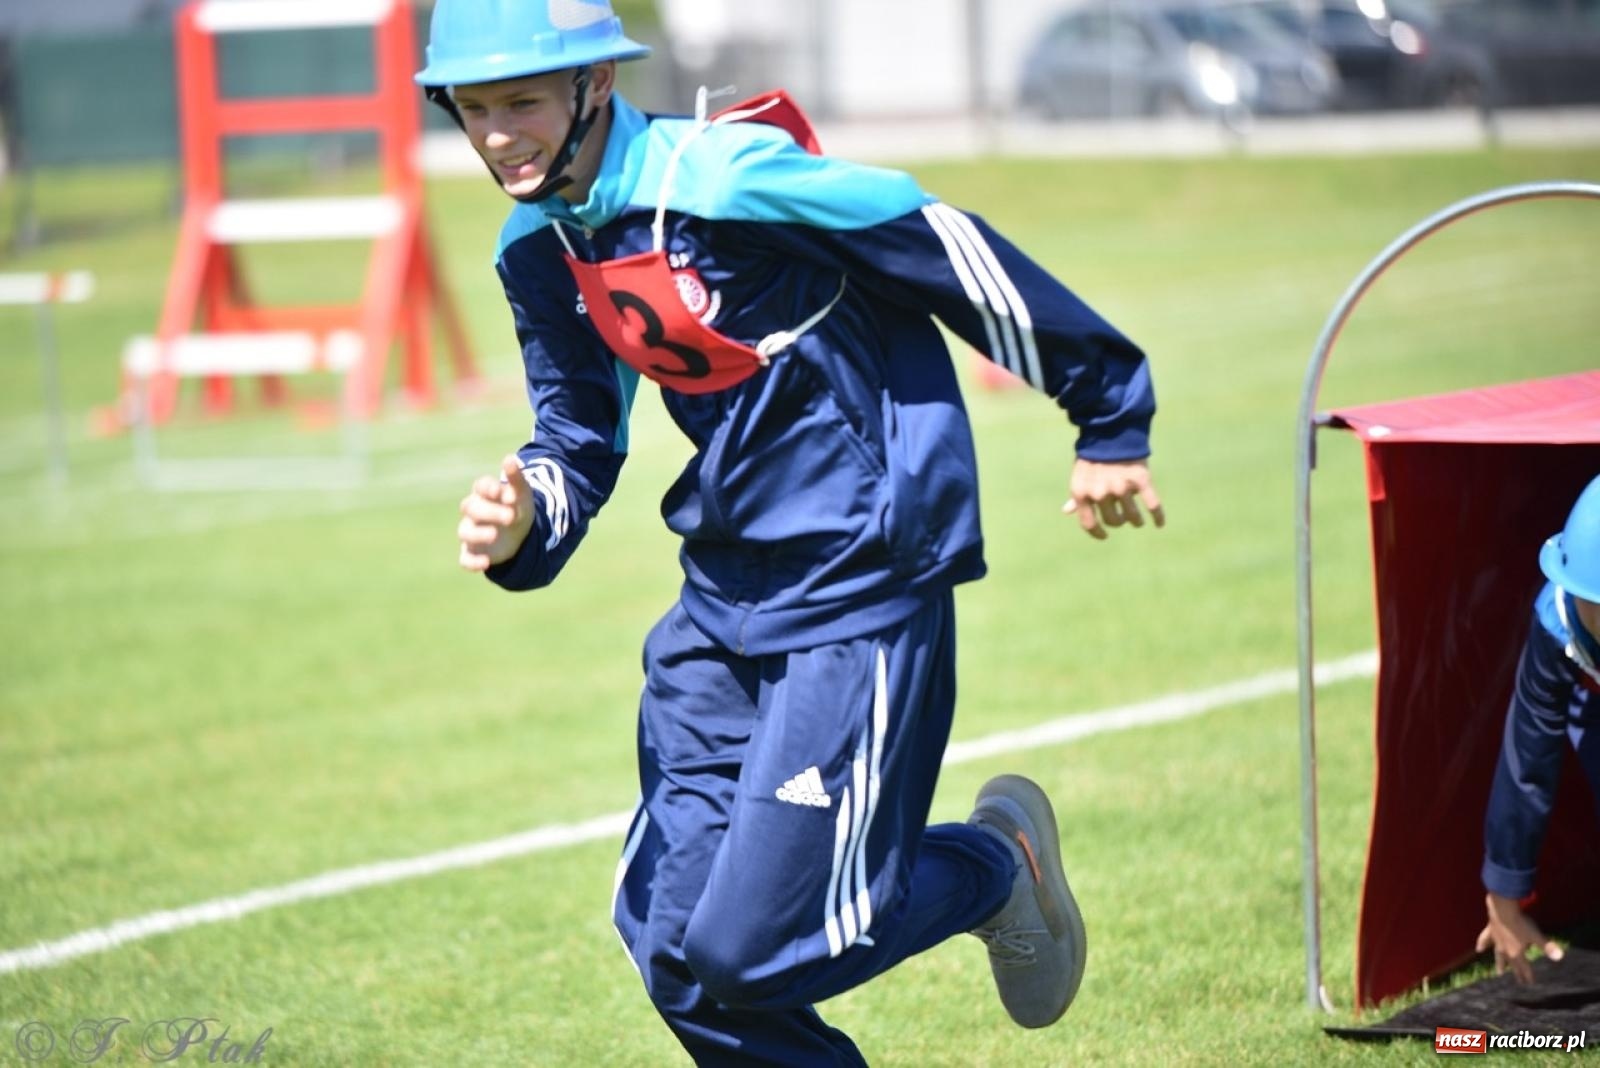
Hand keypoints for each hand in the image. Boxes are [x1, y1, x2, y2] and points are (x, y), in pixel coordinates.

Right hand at [458, 454, 534, 570]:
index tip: (503, 492)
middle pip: (471, 508)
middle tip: (510, 517)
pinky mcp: (472, 552)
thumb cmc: (517, 508)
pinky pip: (465, 558)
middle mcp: (474, 512)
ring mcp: (471, 531)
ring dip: (477, 534)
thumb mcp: (522, 494)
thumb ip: (516, 478)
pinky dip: (472, 562)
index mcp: (484, 494)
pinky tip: (486, 564)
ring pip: (464, 531)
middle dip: (490, 511)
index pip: (480, 487)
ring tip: (494, 535)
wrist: (521, 534)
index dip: (489, 488)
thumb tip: (510, 458)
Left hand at [1063, 458, 1164, 539]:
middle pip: (1113, 521)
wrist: (1112, 431)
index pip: (1089, 524)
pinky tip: (1159, 523)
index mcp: (1082, 493)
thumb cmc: (1093, 456)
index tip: (1104, 536)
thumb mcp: (1080, 475)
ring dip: (1136, 521)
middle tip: (1122, 518)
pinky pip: (1152, 505)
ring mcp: (1121, 487)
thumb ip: (1077, 495)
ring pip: (1132, 516)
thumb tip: (1067, 511)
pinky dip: (1158, 516)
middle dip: (1119, 521)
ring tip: (1137, 520)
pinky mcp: (1141, 480)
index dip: (1097, 533)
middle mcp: (1101, 493)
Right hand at [1476, 892, 1563, 983]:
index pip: (1524, 967)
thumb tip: (1560, 957)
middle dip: (1516, 973)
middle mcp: (1505, 950)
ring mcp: (1496, 942)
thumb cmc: (1521, 924)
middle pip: (1512, 964)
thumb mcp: (1536, 936)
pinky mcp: (1490, 932)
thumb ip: (1548, 947)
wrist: (1503, 911)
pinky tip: (1479, 949)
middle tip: (1519, 982)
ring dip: (1499, 964)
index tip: (1530, 984)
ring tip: (1499, 972)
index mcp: (1517, 953)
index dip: (1528, 976)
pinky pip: (1485, 940)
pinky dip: (1482, 945)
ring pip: (1498, 956)